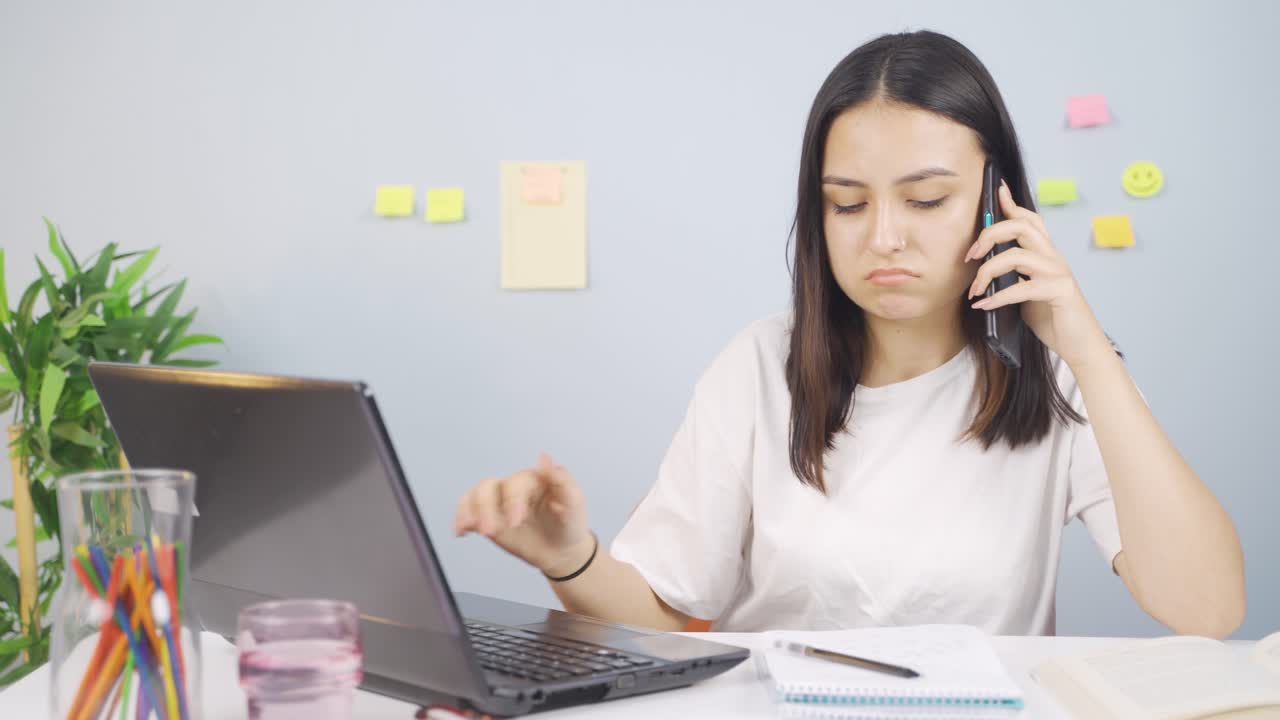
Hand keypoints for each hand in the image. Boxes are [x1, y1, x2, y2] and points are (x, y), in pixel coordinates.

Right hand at [453, 453, 593, 575]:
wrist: (562, 550)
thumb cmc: (569, 523)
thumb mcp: (574, 502)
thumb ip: (561, 480)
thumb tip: (543, 457)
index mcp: (532, 479)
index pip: (515, 483)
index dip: (512, 500)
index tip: (517, 522)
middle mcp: (512, 487)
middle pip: (488, 487)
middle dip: (486, 509)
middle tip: (491, 532)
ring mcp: (498, 501)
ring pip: (474, 495)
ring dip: (469, 511)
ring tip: (471, 528)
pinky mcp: (488, 517)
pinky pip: (467, 511)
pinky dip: (461, 518)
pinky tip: (461, 532)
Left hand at [964, 181, 1110, 367]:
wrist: (1080, 345)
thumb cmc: (1053, 318)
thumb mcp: (1027, 292)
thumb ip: (1013, 277)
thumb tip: (985, 272)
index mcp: (1047, 254)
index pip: (1030, 220)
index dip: (1011, 204)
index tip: (996, 190)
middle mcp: (1054, 258)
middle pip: (1020, 227)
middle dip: (989, 235)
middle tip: (970, 256)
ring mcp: (1058, 274)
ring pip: (1016, 255)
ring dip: (987, 272)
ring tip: (974, 290)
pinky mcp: (1059, 292)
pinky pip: (1021, 288)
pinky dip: (996, 298)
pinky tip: (983, 306)